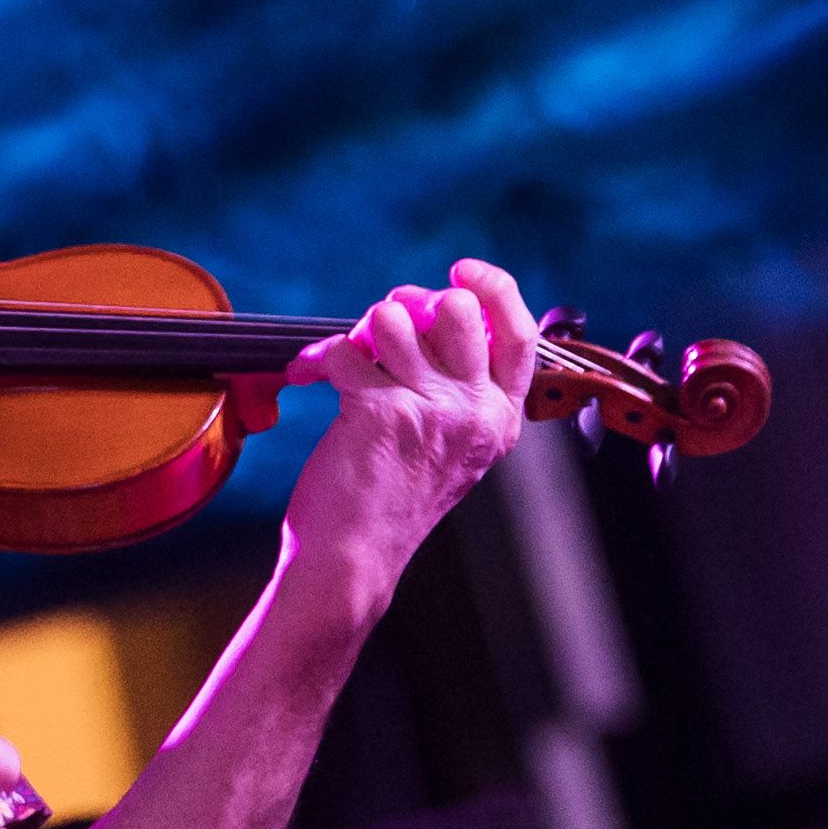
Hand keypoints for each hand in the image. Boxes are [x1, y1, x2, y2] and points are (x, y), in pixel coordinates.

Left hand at [280, 257, 533, 610]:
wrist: (353, 557)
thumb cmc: (390, 499)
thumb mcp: (450, 444)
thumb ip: (454, 384)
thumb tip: (425, 308)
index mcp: (500, 418)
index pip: (519, 333)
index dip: (494, 287)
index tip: (461, 271)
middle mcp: (476, 412)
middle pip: (455, 309)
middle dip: (408, 306)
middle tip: (381, 332)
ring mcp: (432, 410)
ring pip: (394, 319)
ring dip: (361, 334)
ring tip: (351, 364)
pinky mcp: (381, 411)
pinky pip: (344, 350)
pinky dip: (317, 359)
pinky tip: (308, 378)